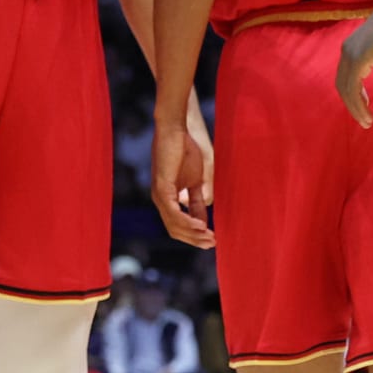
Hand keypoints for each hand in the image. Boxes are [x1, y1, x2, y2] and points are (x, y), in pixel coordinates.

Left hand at [153, 105, 212, 247]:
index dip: (195, 236)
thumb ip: (197, 201)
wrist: (176, 129)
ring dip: (193, 234)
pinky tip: (201, 226)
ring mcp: (159, 195)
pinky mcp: (162, 188)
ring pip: (174, 225)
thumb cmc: (186, 150)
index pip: (178, 226)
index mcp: (168, 199)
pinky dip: (187, 222)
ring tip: (209, 237)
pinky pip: (173, 213)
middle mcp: (160, 200)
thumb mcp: (196, 181)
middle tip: (213, 243)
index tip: (213, 239)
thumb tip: (203, 220)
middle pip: (175, 230)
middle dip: (195, 239)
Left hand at [337, 0, 372, 128]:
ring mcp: (350, 57)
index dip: (354, 93)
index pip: (347, 76)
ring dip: (355, 108)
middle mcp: (347, 53)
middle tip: (364, 119)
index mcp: (353, 50)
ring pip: (346, 90)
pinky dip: (358, 104)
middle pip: (343, 85)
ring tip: (366, 121)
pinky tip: (367, 114)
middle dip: (353, 104)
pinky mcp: (356, 62)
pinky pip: (353, 89)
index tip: (365, 105)